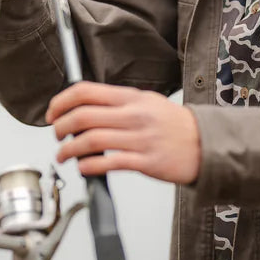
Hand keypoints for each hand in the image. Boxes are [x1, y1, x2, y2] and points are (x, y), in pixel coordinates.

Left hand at [47, 82, 200, 184]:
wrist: (207, 144)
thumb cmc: (176, 126)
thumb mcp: (148, 102)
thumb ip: (119, 103)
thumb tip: (86, 107)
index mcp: (131, 98)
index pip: (86, 92)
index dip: (61, 102)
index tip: (52, 112)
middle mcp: (133, 115)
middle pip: (82, 116)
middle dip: (60, 127)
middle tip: (56, 134)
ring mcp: (139, 139)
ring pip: (90, 141)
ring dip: (68, 149)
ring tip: (63, 155)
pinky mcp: (145, 161)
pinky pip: (108, 163)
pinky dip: (88, 166)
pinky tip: (83, 167)